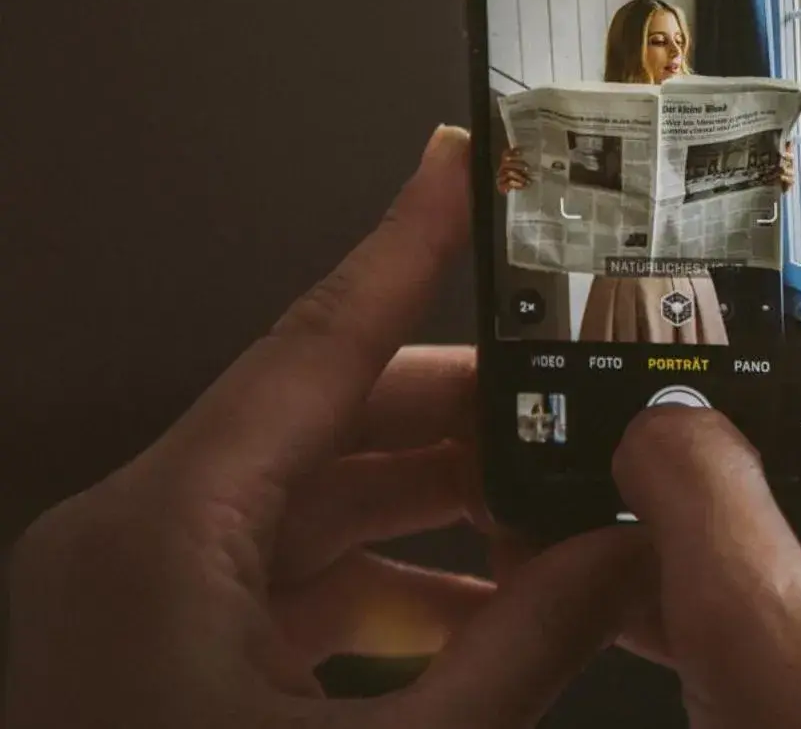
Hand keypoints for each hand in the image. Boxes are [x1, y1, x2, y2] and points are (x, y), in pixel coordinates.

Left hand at [4, 129, 642, 728]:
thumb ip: (520, 650)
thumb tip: (623, 558)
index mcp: (163, 534)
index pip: (317, 343)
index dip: (408, 249)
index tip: (470, 172)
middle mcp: (141, 545)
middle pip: (332, 424)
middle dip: (473, 414)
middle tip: (580, 392)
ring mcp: (145, 607)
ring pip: (321, 506)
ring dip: (447, 513)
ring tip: (563, 520)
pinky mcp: (163, 663)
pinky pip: (297, 584)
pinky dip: (401, 590)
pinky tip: (490, 620)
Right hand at [612, 65, 800, 726]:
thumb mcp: (784, 663)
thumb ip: (707, 523)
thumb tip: (656, 419)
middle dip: (762, 272)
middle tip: (671, 205)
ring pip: (786, 441)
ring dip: (697, 412)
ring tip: (597, 362)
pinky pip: (756, 539)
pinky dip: (678, 524)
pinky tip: (592, 521)